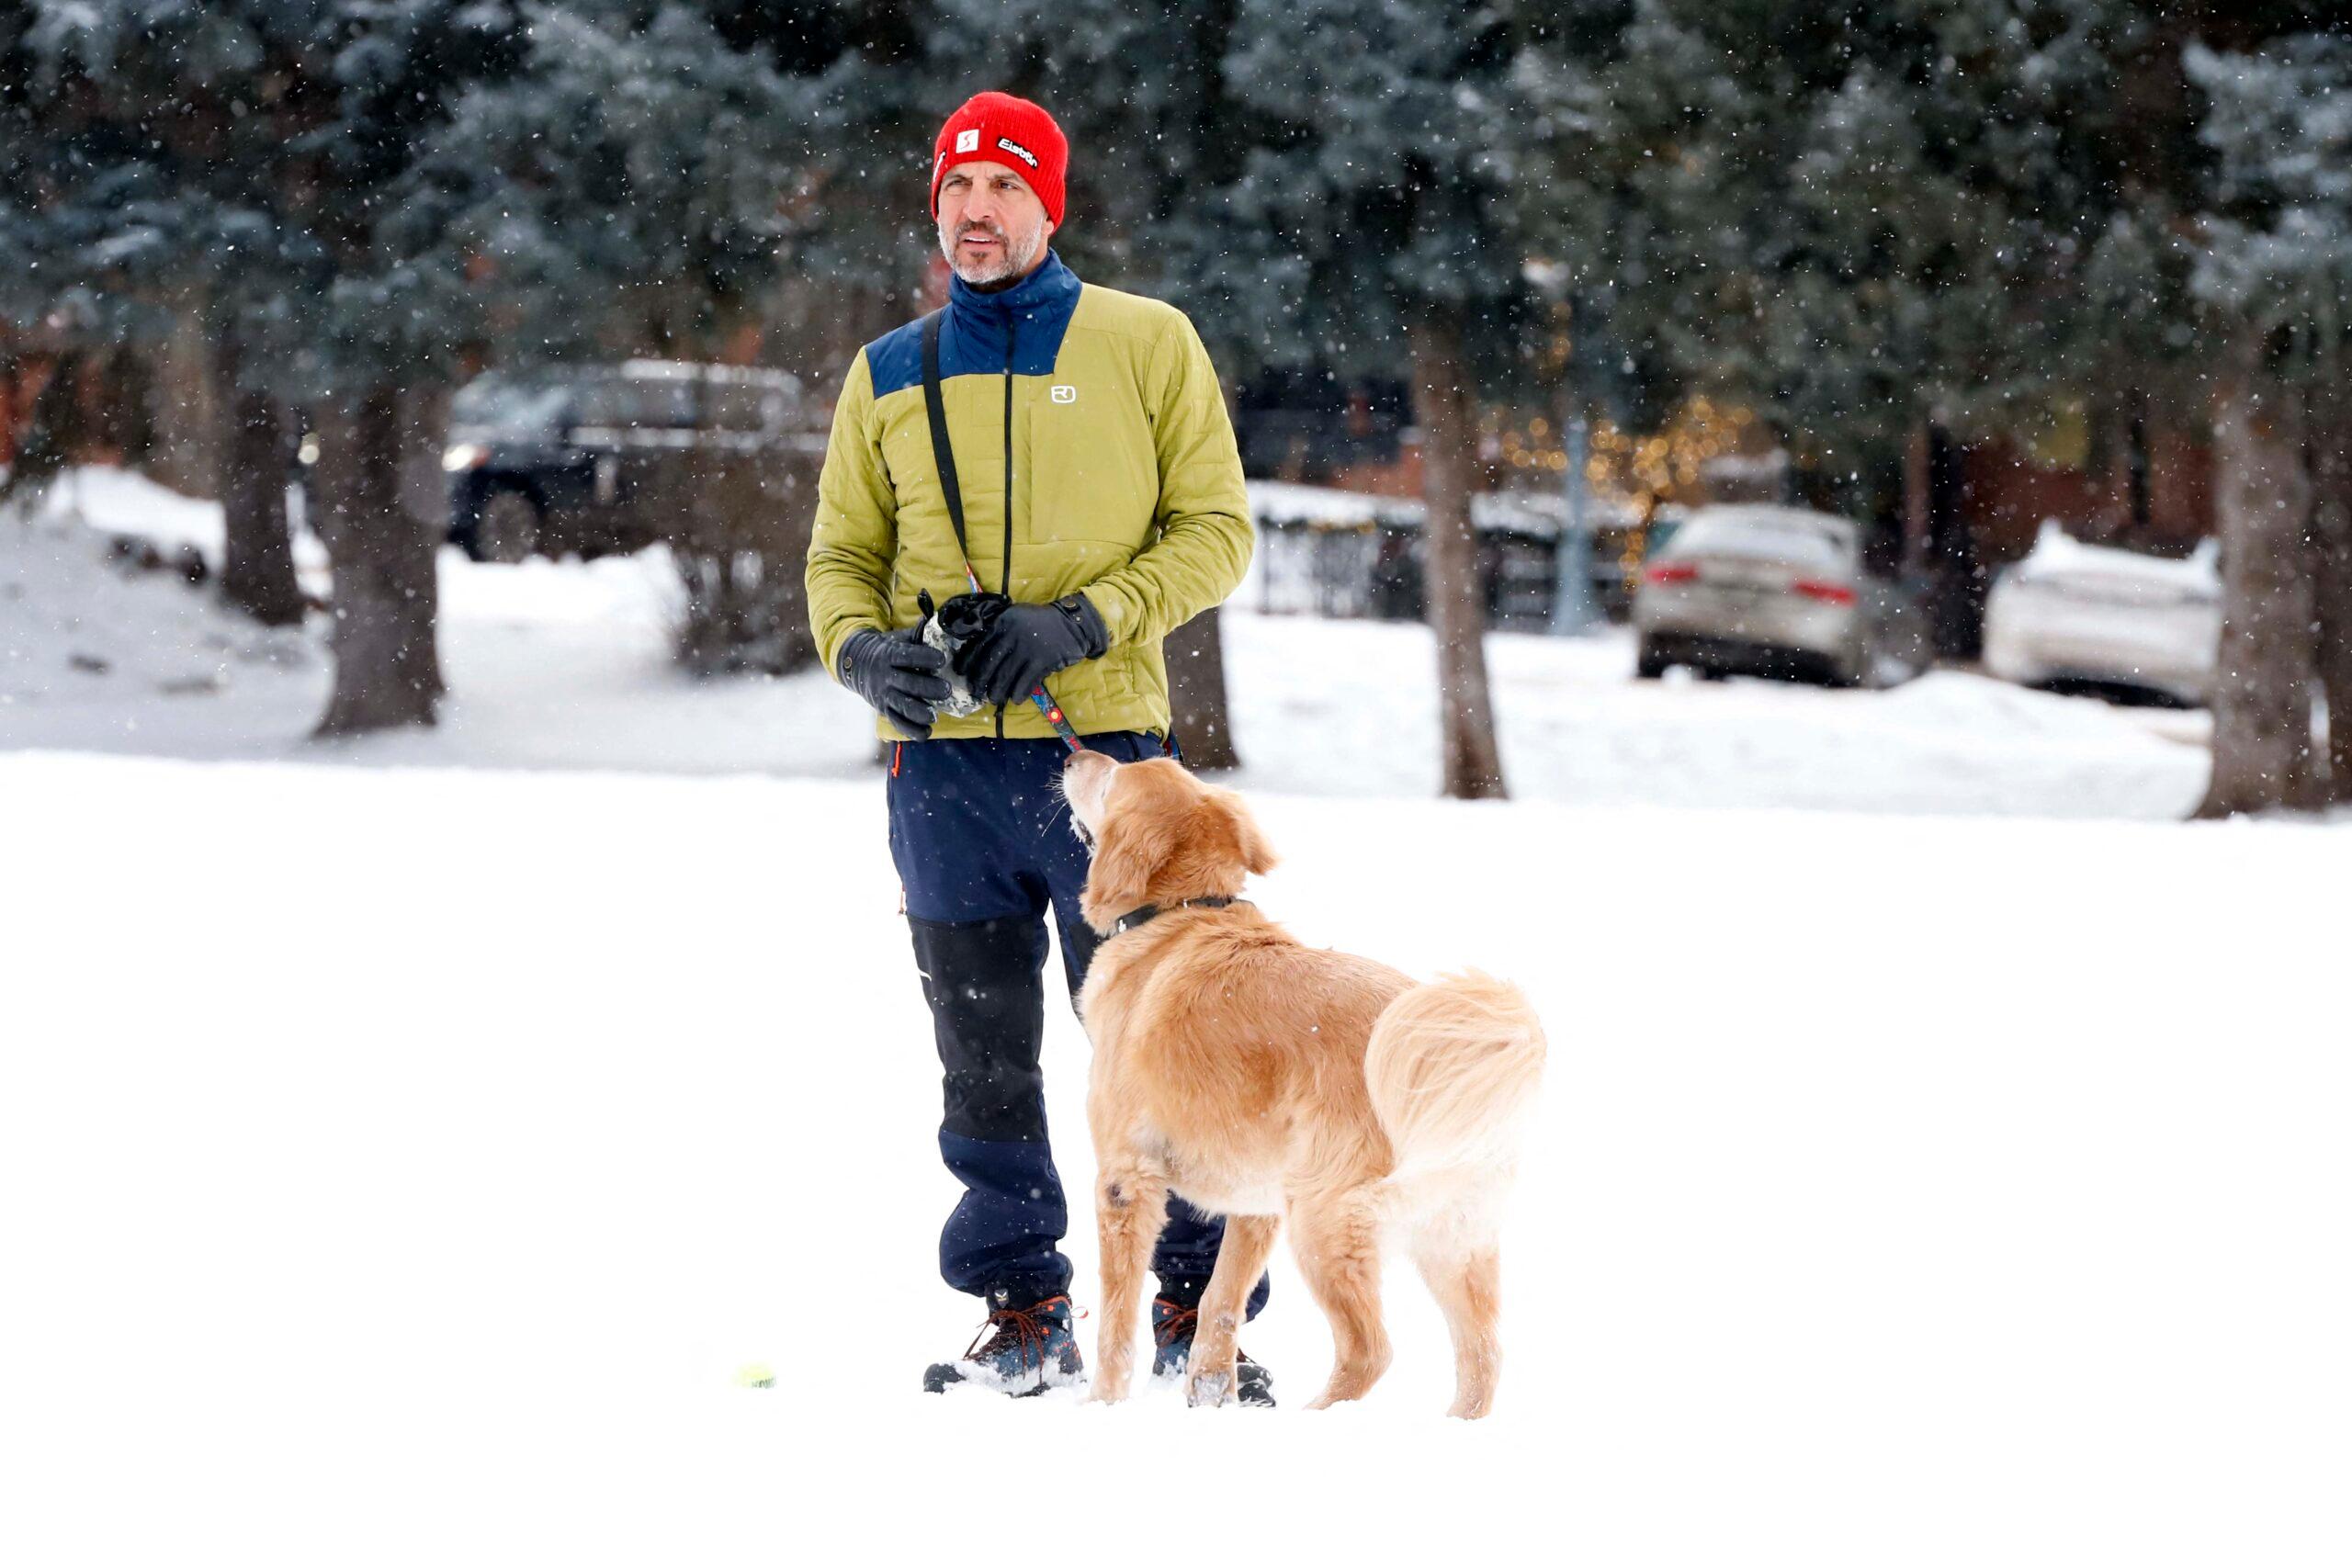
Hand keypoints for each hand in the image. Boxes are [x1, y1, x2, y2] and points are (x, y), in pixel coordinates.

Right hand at [838, 626, 950, 738]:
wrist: (856, 663)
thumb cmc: (887, 649)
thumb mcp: (898, 638)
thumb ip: (918, 634)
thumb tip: (942, 621)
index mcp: (889, 655)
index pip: (907, 656)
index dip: (924, 657)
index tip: (942, 659)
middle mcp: (885, 676)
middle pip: (907, 684)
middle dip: (928, 688)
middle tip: (947, 690)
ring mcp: (883, 695)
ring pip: (902, 706)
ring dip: (920, 712)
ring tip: (935, 715)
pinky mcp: (884, 710)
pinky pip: (898, 723)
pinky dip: (912, 730)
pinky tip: (926, 731)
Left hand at [963, 595, 1109, 707]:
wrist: (1071, 623)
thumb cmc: (1039, 622)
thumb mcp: (1015, 617)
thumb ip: (998, 630)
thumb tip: (977, 654)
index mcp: (1002, 622)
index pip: (979, 645)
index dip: (968, 662)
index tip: (962, 673)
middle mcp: (1012, 635)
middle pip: (990, 664)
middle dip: (980, 681)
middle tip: (976, 692)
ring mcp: (1027, 648)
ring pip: (1005, 676)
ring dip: (997, 691)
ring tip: (994, 698)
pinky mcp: (1041, 661)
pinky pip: (1025, 682)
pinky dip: (1019, 693)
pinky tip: (1015, 699)